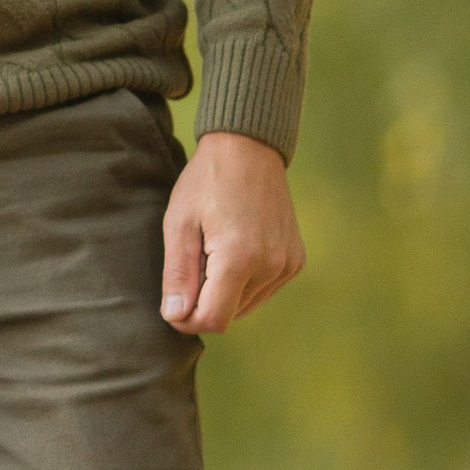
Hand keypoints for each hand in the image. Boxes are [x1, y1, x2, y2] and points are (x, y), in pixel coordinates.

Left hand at [159, 130, 305, 335]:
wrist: (248, 149)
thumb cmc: (206, 182)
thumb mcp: (179, 224)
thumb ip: (177, 275)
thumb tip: (175, 317)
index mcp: (240, 257)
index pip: (213, 320)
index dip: (187, 320)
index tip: (173, 302)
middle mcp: (271, 265)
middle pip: (229, 315)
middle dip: (204, 301)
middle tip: (194, 261)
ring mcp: (287, 264)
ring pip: (245, 306)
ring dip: (224, 292)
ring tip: (214, 251)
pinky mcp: (295, 260)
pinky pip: (263, 291)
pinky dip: (244, 282)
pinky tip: (235, 250)